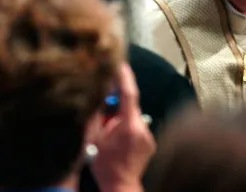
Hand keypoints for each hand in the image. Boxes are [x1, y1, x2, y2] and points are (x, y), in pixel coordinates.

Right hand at [91, 63, 155, 191]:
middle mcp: (143, 127)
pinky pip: (138, 129)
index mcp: (129, 124)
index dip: (125, 77)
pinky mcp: (151, 142)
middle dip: (117, 108)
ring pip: (133, 119)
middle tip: (104, 115)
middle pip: (130, 107)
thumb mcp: (95, 139)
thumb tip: (98, 97)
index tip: (121, 64)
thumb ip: (97, 116)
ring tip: (111, 137)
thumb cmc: (105, 164)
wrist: (121, 185)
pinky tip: (119, 142)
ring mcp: (149, 135)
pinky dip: (128, 130)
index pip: (129, 94)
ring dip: (122, 121)